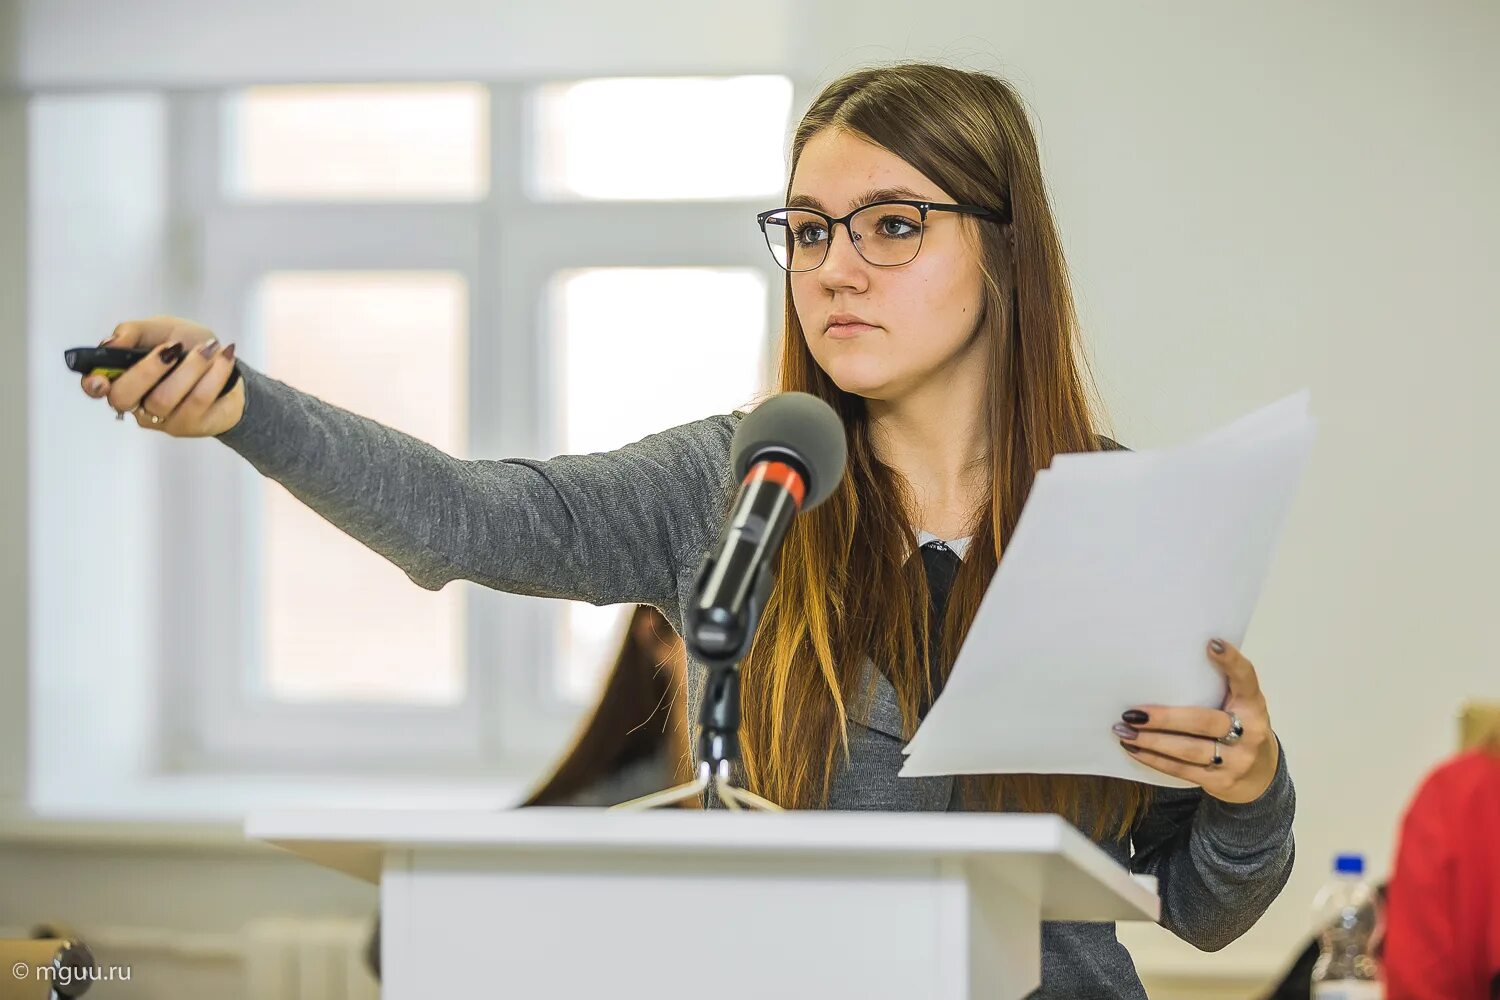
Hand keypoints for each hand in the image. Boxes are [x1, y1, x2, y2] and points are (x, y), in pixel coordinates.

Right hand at [81, 316, 244, 436]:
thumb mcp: (161, 328)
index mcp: (122, 376)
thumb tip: (111, 342)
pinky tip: (223, 358)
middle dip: (147, 369)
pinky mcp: (188, 426)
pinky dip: (213, 375)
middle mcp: (136, 402)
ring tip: (209, 348)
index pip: (95, 388)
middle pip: (124, 397)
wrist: (226, 361)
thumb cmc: (188, 346)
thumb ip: (134, 331)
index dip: (93, 385)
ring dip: (190, 367)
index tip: (101, 379)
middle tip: (173, 348)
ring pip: (163, 399)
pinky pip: (196, 401)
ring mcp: (161, 418)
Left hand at [1114, 639, 1280, 803]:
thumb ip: (1217, 689)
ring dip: (1151, 741)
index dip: (1232, 662)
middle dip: (1165, 718)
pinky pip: (1182, 770)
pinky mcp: (1222, 782)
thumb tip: (1163, 663)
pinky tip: (1134, 749)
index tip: (1211, 644)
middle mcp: (1251, 732)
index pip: (1246, 679)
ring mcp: (1238, 760)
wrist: (1260, 777)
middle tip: (1132, 713)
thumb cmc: (1237, 729)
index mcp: (1253, 705)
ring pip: (1189, 750)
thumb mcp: (1238, 706)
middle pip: (1204, 722)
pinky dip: (1154, 759)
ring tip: (1124, 731)